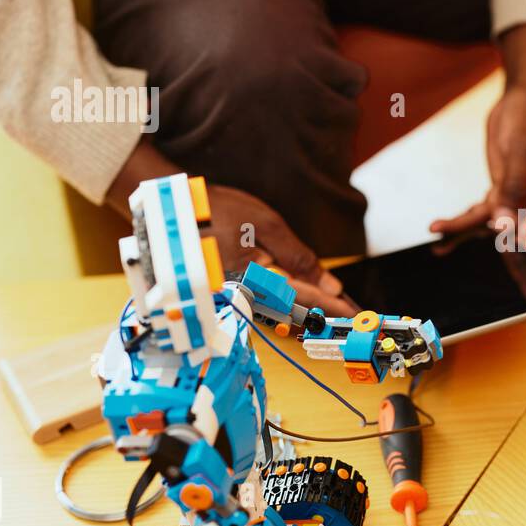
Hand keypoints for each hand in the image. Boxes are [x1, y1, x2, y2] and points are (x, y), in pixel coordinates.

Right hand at [106, 139, 354, 314]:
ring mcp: (235, 296)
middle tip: (351, 314)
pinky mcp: (228, 291)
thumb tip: (329, 284)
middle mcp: (246, 296)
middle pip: (294, 310)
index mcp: (257, 281)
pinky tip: (300, 296)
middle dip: (324, 312)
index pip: (306, 299)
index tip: (356, 313)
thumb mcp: (266, 225)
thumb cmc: (216, 211)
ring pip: (280, 308)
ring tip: (332, 306)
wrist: (170, 211)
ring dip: (306, 308)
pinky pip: (263, 300)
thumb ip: (299, 257)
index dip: (334, 307)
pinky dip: (286, 300)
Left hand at [430, 24, 525, 249]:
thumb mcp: (522, 149)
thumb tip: (503, 224)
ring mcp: (524, 197)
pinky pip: (484, 213)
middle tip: (460, 245)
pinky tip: (440, 229)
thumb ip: (514, 187)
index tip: (514, 253)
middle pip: (521, 231)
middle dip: (491, 242)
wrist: (524, 94)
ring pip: (496, 224)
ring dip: (466, 231)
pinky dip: (462, 220)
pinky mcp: (505, 194)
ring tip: (440, 239)